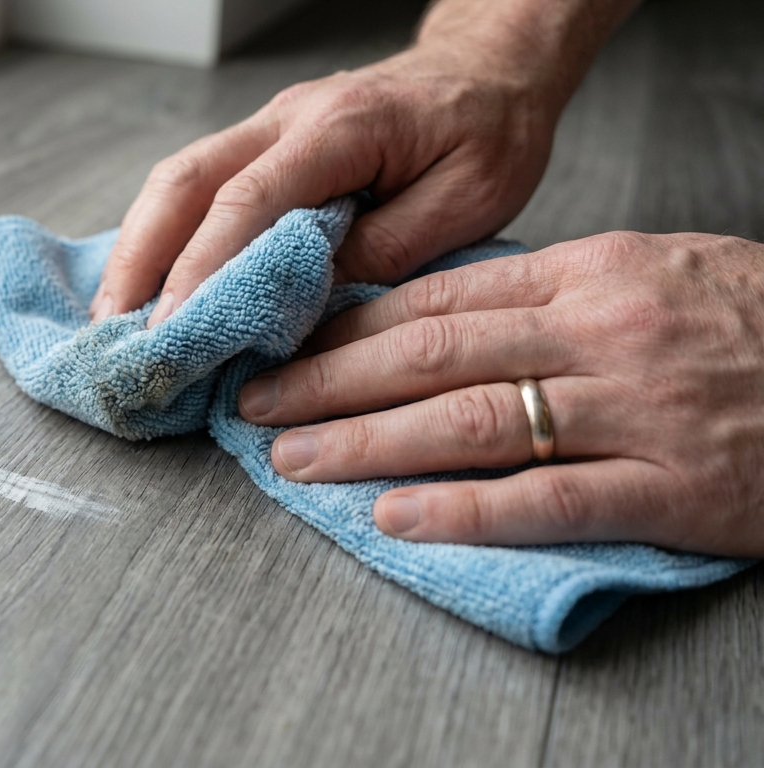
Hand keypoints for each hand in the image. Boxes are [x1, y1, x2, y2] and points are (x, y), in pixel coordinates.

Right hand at [89, 0, 640, 327]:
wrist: (488, 70)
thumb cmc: (489, 132)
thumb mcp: (469, 200)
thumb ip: (387, 248)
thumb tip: (306, 299)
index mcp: (340, 129)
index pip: (247, 200)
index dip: (201, 268)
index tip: (169, 329)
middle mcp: (286, 118)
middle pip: (183, 181)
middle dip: (138, 258)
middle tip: (110, 330)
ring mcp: (267, 125)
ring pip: (176, 179)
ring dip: (138, 248)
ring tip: (114, 318)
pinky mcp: (263, 143)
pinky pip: (194, 184)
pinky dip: (162, 235)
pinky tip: (149, 281)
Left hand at [237, 232, 763, 556]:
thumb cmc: (752, 321)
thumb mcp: (650, 274)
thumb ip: (548, 296)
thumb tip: (433, 319)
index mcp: (590, 274)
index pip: (437, 301)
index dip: (346, 330)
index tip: (284, 349)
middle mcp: (602, 332)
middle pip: (431, 356)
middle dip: (328, 383)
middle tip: (256, 407)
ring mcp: (637, 410)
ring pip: (470, 423)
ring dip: (365, 443)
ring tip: (293, 462)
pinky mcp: (674, 488)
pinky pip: (548, 500)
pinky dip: (462, 510)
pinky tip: (393, 517)